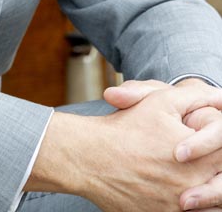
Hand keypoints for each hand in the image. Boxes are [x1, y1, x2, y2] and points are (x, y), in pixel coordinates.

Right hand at [26, 82, 221, 211]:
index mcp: (197, 160)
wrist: (89, 157)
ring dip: (201, 190)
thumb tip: (218, 97)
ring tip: (182, 171)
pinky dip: (182, 202)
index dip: (217, 144)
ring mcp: (175, 207)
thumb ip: (195, 97)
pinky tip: (169, 186)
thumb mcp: (161, 100)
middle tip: (197, 159)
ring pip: (204, 203)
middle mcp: (191, 188)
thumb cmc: (124, 127)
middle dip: (212, 170)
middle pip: (218, 183)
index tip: (207, 139)